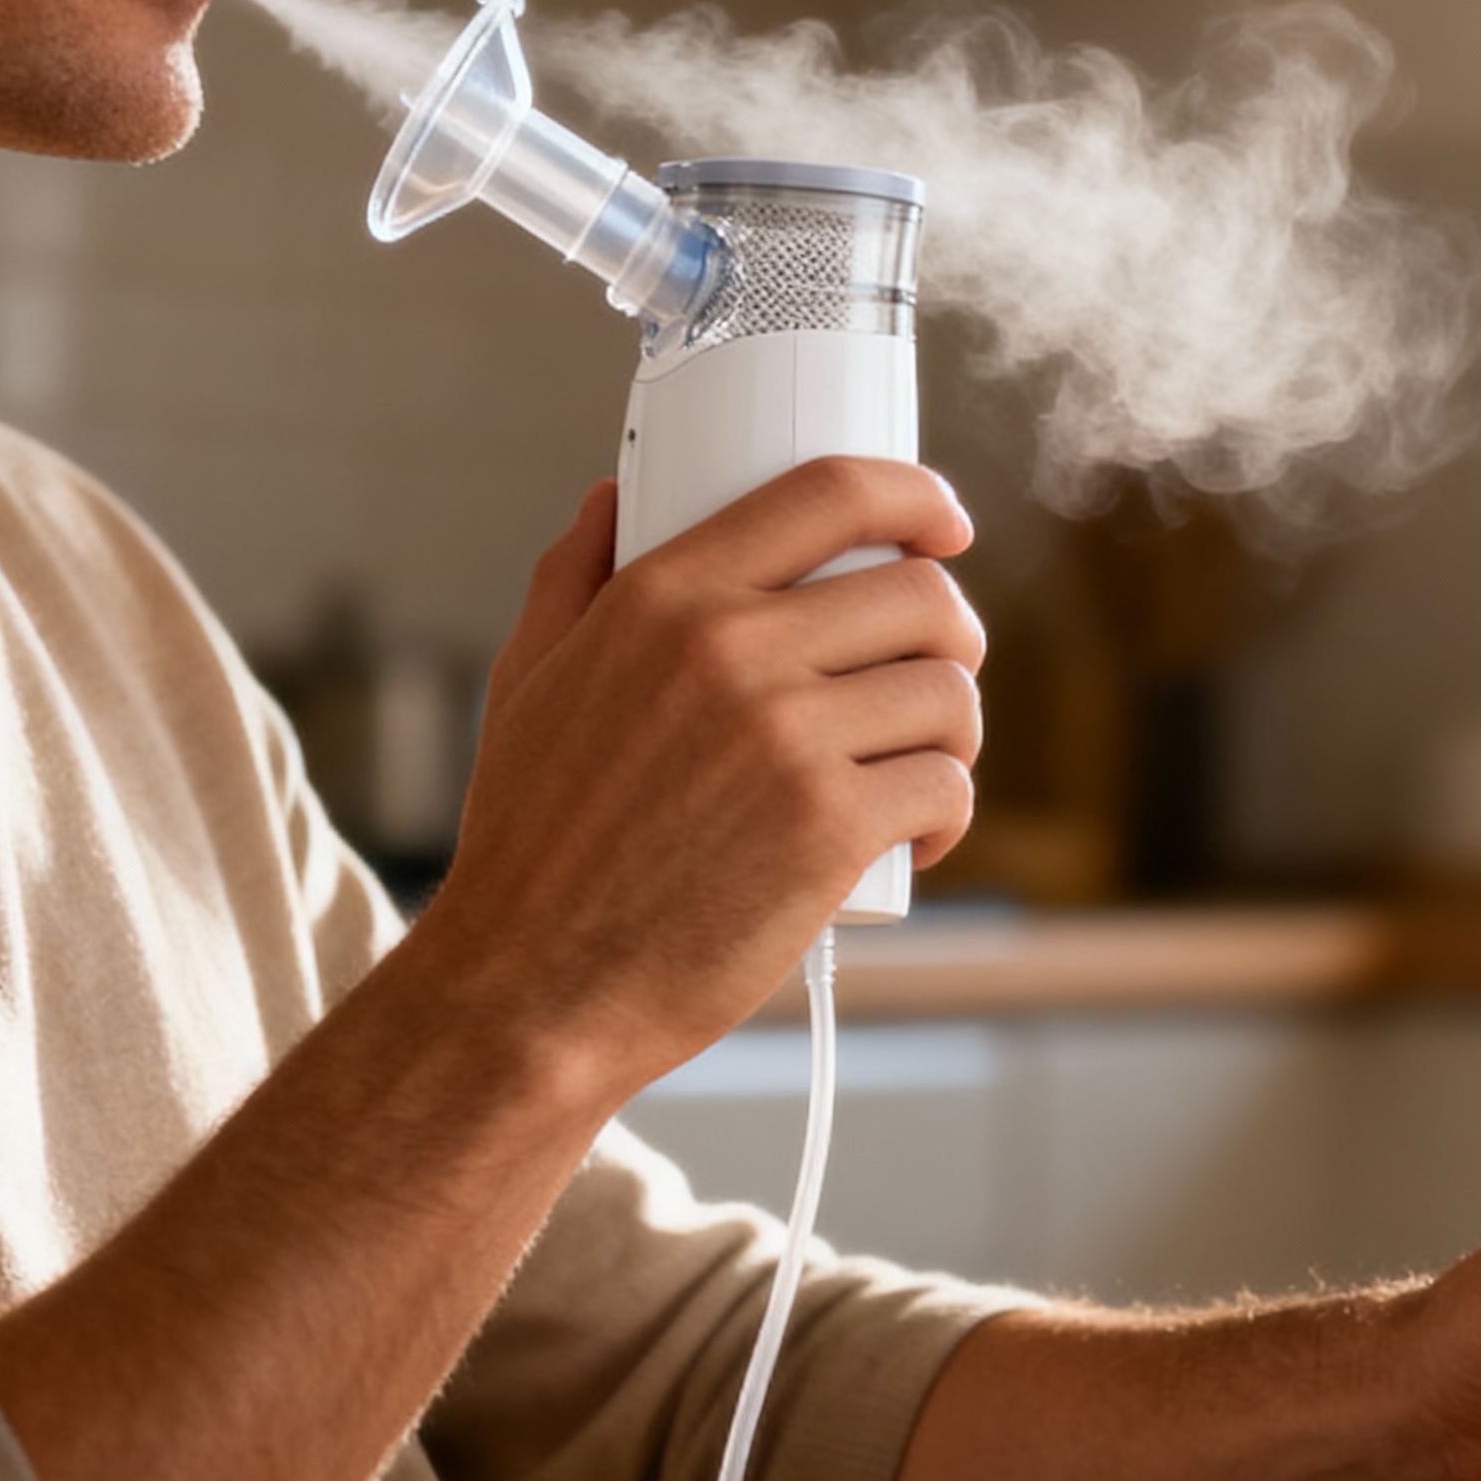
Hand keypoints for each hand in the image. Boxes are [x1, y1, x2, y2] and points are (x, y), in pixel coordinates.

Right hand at [404, 459, 982, 1090]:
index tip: (942, 523)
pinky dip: (948, 812)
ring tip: (918, 767)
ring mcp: (785, 739)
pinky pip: (945, 784)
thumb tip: (613, 493)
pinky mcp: (827, 829)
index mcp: (664, 598)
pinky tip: (918, 836)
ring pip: (947, 692)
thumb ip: (573, 578)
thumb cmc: (532, 844)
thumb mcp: (526, 684)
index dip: (914, 496)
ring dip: (954, 732)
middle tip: (931, 680)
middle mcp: (731, 650)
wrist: (530, 987)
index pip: (831, 493)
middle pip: (919, 594)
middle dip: (950, 636)